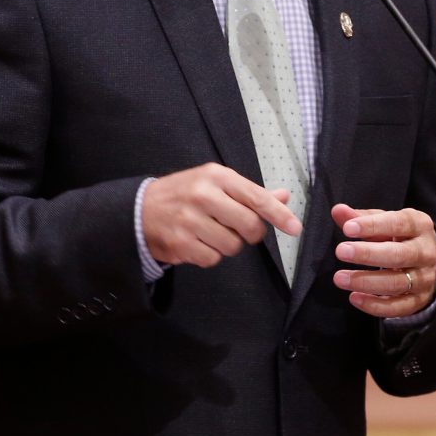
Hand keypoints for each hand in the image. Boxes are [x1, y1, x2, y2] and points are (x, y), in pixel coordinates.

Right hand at [143, 163, 301, 266]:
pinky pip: (212, 259)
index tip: (294, 227)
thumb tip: (283, 197)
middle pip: (249, 225)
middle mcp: (203, 195)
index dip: (278, 214)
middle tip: (239, 228)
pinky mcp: (180, 243)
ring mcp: (190, 220)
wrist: (141, 209)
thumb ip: (250, 192)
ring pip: (233, 246)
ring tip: (211, 233)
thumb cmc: (185, 194)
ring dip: (228, 245)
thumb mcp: (216, 183)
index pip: (256, 196)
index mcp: (216, 176)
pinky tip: (198, 242)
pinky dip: (210, 255)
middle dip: (250, 233)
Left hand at [331, 204, 435, 317]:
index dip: (372, 225)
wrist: (428, 261)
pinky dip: (375, 306)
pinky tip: (354, 298)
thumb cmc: (399, 235)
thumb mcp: (384, 220)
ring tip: (339, 278)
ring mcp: (424, 278)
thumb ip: (360, 217)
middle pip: (398, 255)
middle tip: (340, 251)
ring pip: (396, 283)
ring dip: (366, 282)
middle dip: (368, 254)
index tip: (347, 228)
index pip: (397, 223)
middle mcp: (426, 252)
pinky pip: (398, 307)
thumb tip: (337, 210)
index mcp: (419, 225)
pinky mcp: (419, 300)